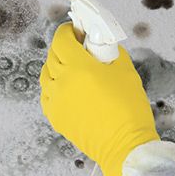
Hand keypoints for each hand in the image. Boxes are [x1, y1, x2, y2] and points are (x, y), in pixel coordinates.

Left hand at [40, 22, 158, 175]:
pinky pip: (47, 95)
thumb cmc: (129, 107)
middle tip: (78, 47)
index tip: (76, 30)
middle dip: (63, 47)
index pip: (61, 40)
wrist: (124, 145)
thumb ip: (110, 52)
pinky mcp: (56, 117)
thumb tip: (101, 45)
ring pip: (46, 75)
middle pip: (52, 55)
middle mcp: (61, 82)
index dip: (68, 31)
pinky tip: (68, 88)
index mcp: (78, 67)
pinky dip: (54, 87)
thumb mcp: (126, 70)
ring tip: (73, 69)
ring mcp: (56, 101)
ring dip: (56, 66)